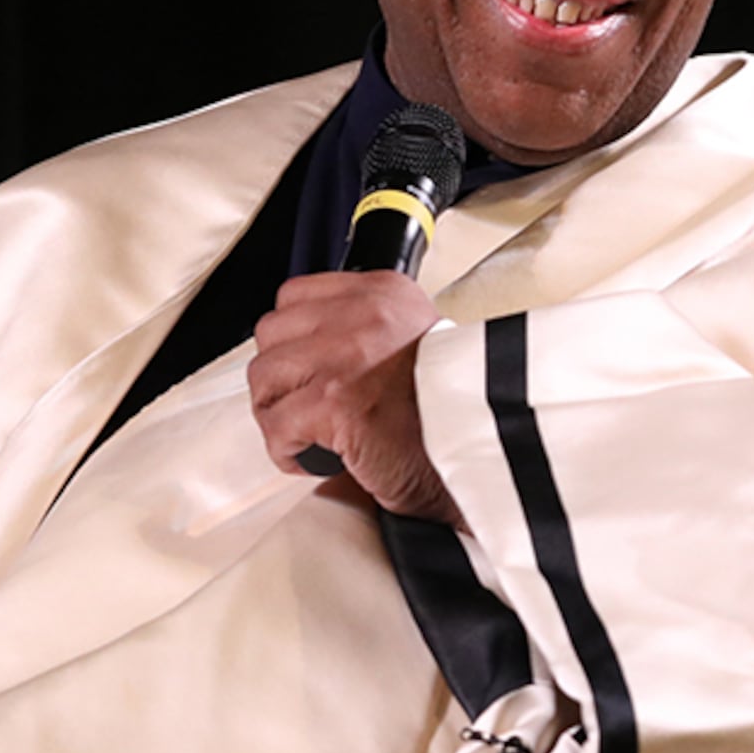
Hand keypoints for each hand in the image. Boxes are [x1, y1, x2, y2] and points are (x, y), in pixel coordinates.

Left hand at [249, 271, 458, 526]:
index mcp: (382, 293)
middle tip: (305, 409)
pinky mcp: (334, 403)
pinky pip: (276, 426)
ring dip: (279, 415)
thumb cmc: (453, 411)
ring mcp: (344, 357)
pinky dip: (287, 450)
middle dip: (281, 378)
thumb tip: (309, 351)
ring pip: (264, 378)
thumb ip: (367, 333)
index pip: (294, 298)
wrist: (489, 449)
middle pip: (271, 335)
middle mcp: (361, 315)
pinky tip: (318, 459)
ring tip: (312, 436)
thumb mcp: (416, 342)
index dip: (293, 342)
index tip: (309, 372)